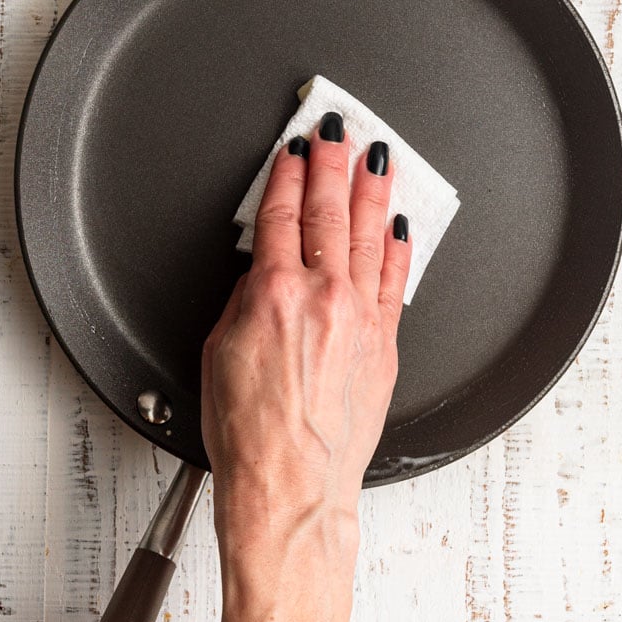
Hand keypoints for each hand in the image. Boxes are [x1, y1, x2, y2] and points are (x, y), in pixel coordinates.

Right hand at [202, 113, 410, 621]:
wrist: (292, 490)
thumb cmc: (249, 435)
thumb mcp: (219, 353)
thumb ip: (247, 301)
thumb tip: (265, 272)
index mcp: (274, 295)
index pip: (282, 217)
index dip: (289, 177)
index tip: (294, 151)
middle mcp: (324, 299)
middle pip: (330, 215)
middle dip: (333, 165)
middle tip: (338, 131)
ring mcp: (361, 320)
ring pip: (371, 238)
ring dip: (373, 193)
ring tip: (378, 160)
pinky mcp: (385, 345)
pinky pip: (396, 281)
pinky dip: (399, 249)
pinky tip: (402, 226)